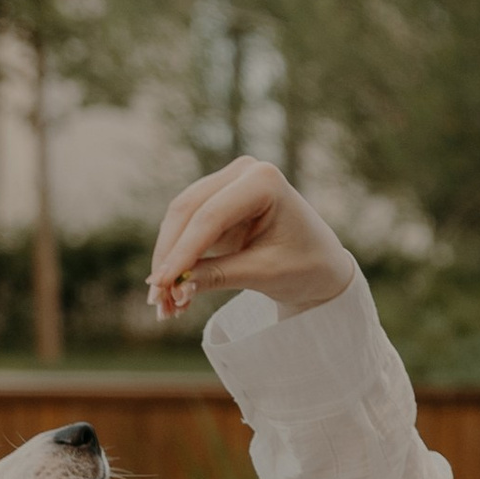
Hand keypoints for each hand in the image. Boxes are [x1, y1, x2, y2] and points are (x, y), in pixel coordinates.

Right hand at [147, 159, 355, 324]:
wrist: (322, 264)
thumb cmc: (305, 266)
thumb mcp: (264, 274)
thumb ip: (218, 276)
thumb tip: (176, 288)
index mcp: (264, 180)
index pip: (211, 216)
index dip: (182, 252)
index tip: (162, 286)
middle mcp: (242, 172)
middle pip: (187, 212)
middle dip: (169, 258)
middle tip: (157, 300)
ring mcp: (227, 183)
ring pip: (179, 220)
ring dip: (168, 262)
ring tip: (164, 306)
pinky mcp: (216, 201)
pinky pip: (185, 228)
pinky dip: (177, 260)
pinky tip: (173, 294)